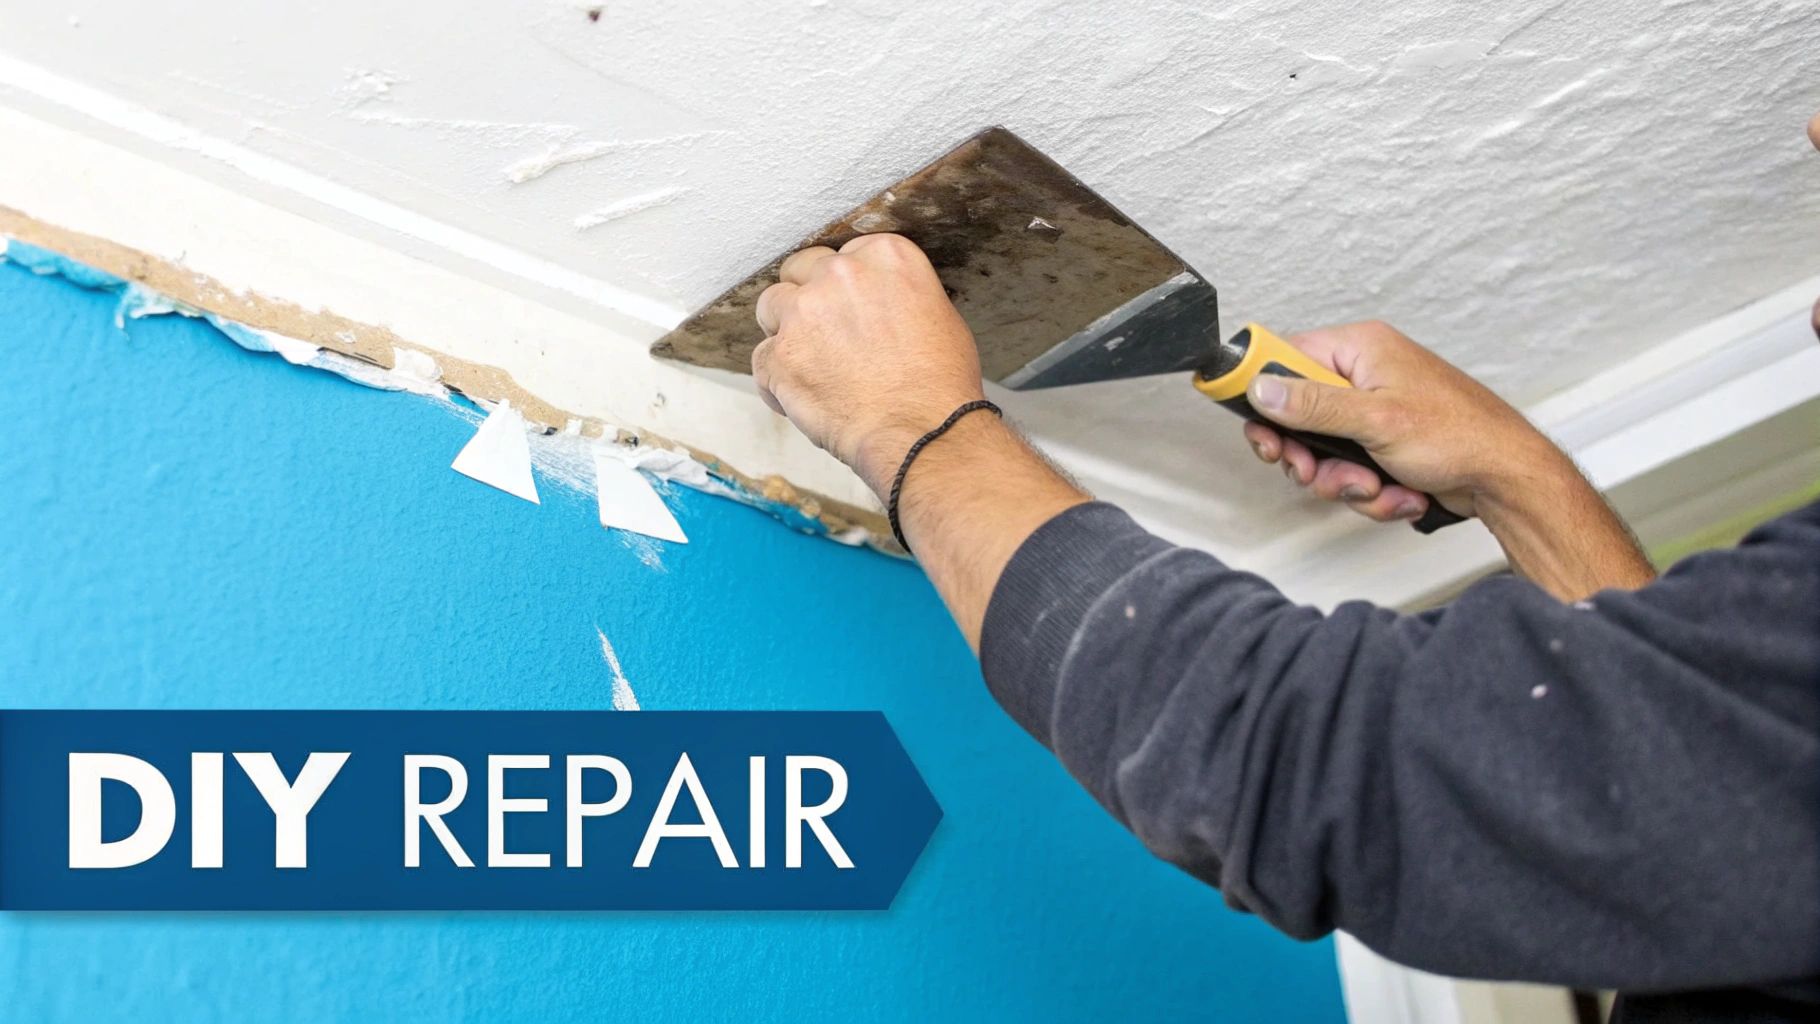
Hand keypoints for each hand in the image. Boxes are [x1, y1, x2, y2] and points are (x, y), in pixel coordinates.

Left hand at [753, 234, 985, 495]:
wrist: (923, 433)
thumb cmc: (940, 384)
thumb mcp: (940, 316)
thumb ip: (898, 294)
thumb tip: (880, 305)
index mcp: (884, 256)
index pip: (843, 256)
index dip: (842, 286)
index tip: (848, 309)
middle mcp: (839, 273)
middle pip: (799, 269)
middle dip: (807, 298)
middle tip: (825, 334)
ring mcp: (803, 313)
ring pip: (771, 306)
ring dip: (785, 332)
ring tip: (812, 366)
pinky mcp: (779, 355)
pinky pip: (762, 359)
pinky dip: (778, 380)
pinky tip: (806, 399)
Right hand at [1241, 320, 1653, 598]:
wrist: (1506, 478)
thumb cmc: (1460, 435)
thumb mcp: (1376, 419)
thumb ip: (1313, 405)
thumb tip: (1262, 388)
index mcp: (1360, 350)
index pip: (1285, 358)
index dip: (1264, 395)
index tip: (1261, 429)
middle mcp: (1365, 377)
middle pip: (1298, 417)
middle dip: (1311, 457)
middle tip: (1313, 471)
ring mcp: (1374, 414)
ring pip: (1324, 454)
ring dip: (1343, 482)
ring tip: (1376, 486)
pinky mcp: (1384, 446)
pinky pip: (1350, 472)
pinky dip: (1370, 492)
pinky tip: (1398, 493)